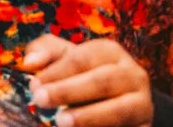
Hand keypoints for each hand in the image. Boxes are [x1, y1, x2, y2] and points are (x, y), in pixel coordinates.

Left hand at [25, 36, 152, 126]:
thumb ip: (46, 53)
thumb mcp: (67, 58)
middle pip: (101, 82)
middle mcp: (132, 75)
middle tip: (40, 100)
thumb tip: (29, 63)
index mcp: (111, 53)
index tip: (34, 83)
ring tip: (61, 122)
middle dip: (69, 91)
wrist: (122, 102)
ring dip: (89, 117)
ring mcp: (143, 104)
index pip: (83, 59)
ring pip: (119, 111)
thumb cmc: (85, 75)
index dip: (57, 71)